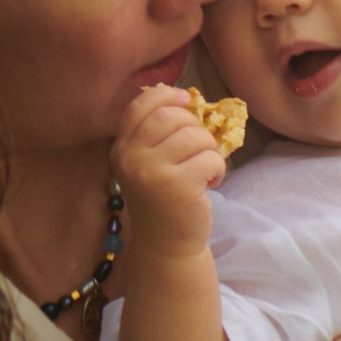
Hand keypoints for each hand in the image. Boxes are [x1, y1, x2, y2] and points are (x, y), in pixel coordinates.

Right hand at [117, 82, 226, 262]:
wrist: (166, 245)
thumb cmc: (163, 200)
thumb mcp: (148, 164)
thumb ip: (157, 134)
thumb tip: (185, 97)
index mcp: (121, 148)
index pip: (139, 106)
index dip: (165, 95)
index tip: (185, 99)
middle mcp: (130, 158)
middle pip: (171, 117)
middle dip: (194, 126)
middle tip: (200, 148)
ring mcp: (152, 172)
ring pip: (195, 136)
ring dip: (209, 150)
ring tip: (205, 168)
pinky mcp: (178, 186)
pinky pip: (210, 158)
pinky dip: (219, 168)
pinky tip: (211, 182)